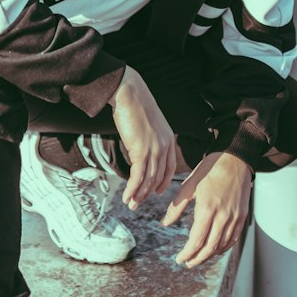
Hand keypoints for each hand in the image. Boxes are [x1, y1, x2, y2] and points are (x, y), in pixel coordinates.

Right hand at [109, 67, 177, 208]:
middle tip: (137, 203)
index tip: (156, 192)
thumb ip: (149, 137)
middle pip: (158, 177)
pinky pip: (137, 176)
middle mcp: (164, 146)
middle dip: (147, 193)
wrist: (129, 93)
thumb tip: (140, 148)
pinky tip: (126, 196)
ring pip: (148, 179)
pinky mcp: (141, 150)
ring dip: (138, 194)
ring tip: (130, 203)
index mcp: (168, 139)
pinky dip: (132, 189)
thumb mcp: (148, 123)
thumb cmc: (135, 105)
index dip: (163, 182)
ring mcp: (154, 149)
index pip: (170, 167)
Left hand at [162, 152, 253, 268]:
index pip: (196, 241)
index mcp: (207, 209)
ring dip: (209, 255)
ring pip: (222, 246)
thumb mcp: (188, 185)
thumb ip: (176, 207)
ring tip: (198, 257)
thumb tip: (164, 224)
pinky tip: (215, 249)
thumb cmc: (210, 169)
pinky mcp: (242, 216)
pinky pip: (233, 238)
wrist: (235, 159)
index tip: (179, 259)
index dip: (187, 254)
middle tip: (187, 263)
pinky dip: (223, 248)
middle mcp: (222, 216)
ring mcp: (234, 217)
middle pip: (209, 248)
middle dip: (197, 259)